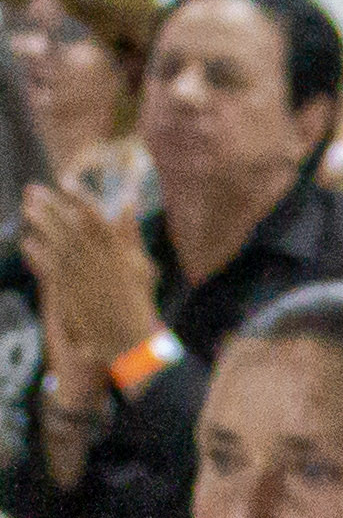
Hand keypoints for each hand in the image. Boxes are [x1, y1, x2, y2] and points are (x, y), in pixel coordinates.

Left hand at [18, 181, 163, 379]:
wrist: (126, 338)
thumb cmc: (135, 300)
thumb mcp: (140, 264)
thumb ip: (130, 232)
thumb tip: (129, 201)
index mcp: (118, 253)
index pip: (96, 217)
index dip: (79, 196)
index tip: (65, 180)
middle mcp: (98, 260)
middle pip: (69, 225)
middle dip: (50, 205)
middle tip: (33, 190)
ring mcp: (81, 275)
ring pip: (55, 242)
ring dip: (39, 224)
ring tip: (27, 209)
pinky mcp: (66, 290)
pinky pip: (46, 266)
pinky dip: (35, 253)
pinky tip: (27, 241)